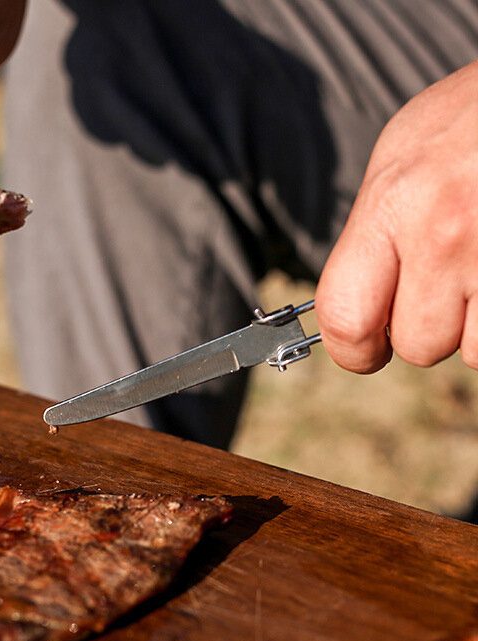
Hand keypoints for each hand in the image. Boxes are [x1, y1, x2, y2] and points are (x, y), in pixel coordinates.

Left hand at [315, 60, 477, 373]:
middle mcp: (446, 232)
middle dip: (428, 329)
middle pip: (418, 346)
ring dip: (477, 326)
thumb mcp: (400, 161)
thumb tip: (356, 312)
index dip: (352, 350)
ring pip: (474, 352)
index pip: (346, 317)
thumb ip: (372, 239)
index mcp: (393, 204)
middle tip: (443, 289)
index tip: (365, 350)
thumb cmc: (473, 119)